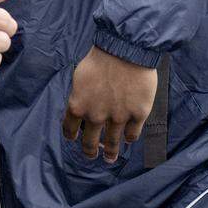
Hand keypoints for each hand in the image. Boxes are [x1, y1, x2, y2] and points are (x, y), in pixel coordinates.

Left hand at [62, 46, 156, 163]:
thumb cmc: (101, 57)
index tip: (74, 138)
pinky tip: (129, 139)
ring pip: (112, 143)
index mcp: (78, 105)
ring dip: (110, 152)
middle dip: (89, 150)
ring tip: (110, 158)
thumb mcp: (80, 76)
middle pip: (90, 142)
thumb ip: (80, 95)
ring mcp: (117, 117)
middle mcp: (96, 116)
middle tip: (91, 155)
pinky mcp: (137, 115)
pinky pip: (132, 134)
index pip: (70, 128)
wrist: (126, 49)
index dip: (71, 135)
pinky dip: (130, 138)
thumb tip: (80, 107)